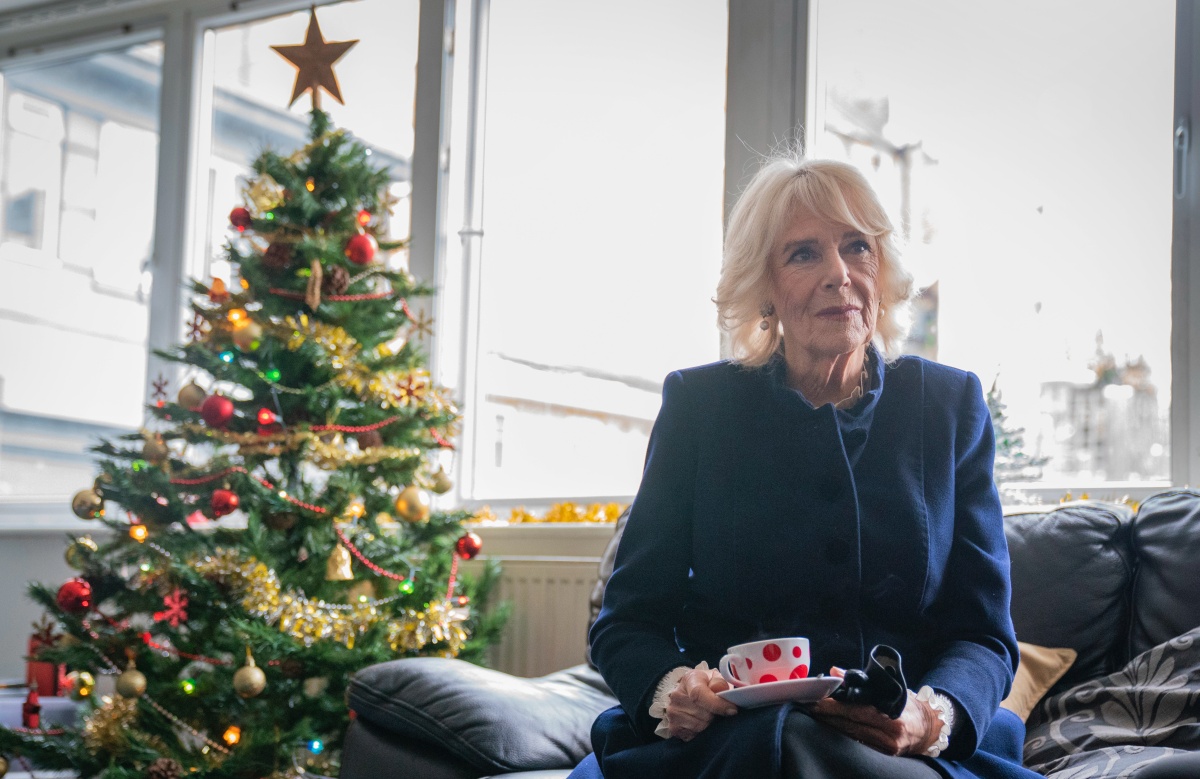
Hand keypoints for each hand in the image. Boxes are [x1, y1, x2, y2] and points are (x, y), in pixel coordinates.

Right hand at [664, 667, 738, 740]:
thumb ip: (721, 682)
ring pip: (700, 727)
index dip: (718, 705)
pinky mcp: (673, 727)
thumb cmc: (708, 685)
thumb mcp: (716, 678)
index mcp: (689, 679)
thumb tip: (722, 690)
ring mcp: (672, 712)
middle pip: (703, 714)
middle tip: (720, 712)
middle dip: (717, 715)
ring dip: (710, 725)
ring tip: (711, 717)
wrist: (690, 694)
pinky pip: (694, 736)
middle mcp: (676, 695)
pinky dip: (702, 733)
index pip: (699, 694)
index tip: (733, 711)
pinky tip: (702, 723)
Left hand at [806, 668, 940, 756]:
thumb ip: (863, 682)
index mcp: (892, 717)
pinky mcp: (884, 755)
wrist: (928, 727)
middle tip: (810, 707)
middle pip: (850, 725)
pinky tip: (830, 727)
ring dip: (831, 725)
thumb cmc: (907, 705)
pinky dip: (843, 734)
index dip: (835, 706)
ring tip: (815, 715)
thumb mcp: (889, 689)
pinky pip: (859, 744)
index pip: (857, 711)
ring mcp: (887, 748)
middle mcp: (890, 735)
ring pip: (852, 736)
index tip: (818, 700)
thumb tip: (835, 671)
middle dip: (828, 716)